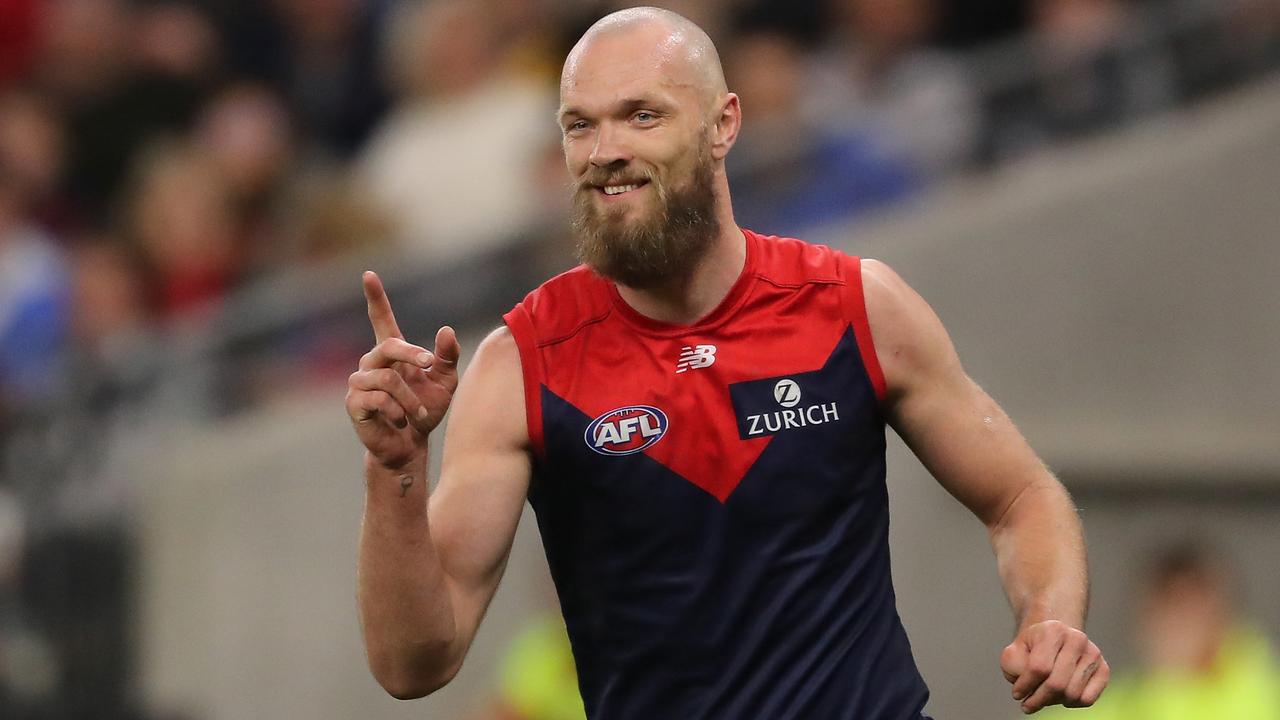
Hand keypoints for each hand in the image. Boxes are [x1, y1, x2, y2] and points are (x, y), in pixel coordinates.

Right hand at [346, 271, 460, 468]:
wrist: (411, 445)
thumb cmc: (425, 411)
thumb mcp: (445, 383)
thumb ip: (447, 357)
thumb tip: (446, 330)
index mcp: (392, 354)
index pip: (381, 320)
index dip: (375, 298)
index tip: (368, 275)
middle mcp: (371, 363)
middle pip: (390, 346)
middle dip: (413, 355)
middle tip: (429, 365)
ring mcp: (359, 382)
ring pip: (387, 378)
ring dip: (410, 398)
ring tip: (417, 413)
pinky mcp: (354, 403)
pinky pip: (379, 399)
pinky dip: (398, 411)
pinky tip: (401, 421)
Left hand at [1000, 620, 1108, 713]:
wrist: (1056, 639)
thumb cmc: (1033, 647)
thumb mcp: (1015, 650)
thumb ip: (1013, 664)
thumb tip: (1024, 681)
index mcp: (1053, 630)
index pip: (1039, 667)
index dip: (1025, 686)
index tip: (1017, 694)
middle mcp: (1077, 639)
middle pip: (1057, 683)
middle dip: (1038, 699)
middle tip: (1028, 704)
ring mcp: (1093, 654)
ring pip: (1072, 694)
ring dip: (1053, 701)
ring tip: (1043, 696)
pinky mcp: (1104, 669)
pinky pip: (1087, 699)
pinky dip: (1071, 703)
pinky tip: (1061, 696)